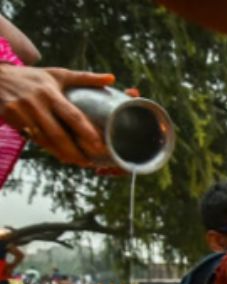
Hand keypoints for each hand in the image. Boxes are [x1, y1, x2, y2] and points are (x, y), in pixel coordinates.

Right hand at [0, 64, 114, 165]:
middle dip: (75, 152)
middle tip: (89, 163)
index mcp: (50, 92)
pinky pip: (33, 138)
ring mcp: (21, 111)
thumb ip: (85, 78)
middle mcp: (36, 103)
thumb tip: (112, 78)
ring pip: (44, 140)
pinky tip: (61, 156)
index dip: (86, 133)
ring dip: (62, 154)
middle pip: (58, 134)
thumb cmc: (33, 77)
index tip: (100, 147)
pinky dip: (48, 149)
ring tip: (79, 162)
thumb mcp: (57, 74)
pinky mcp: (10, 117)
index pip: (72, 115)